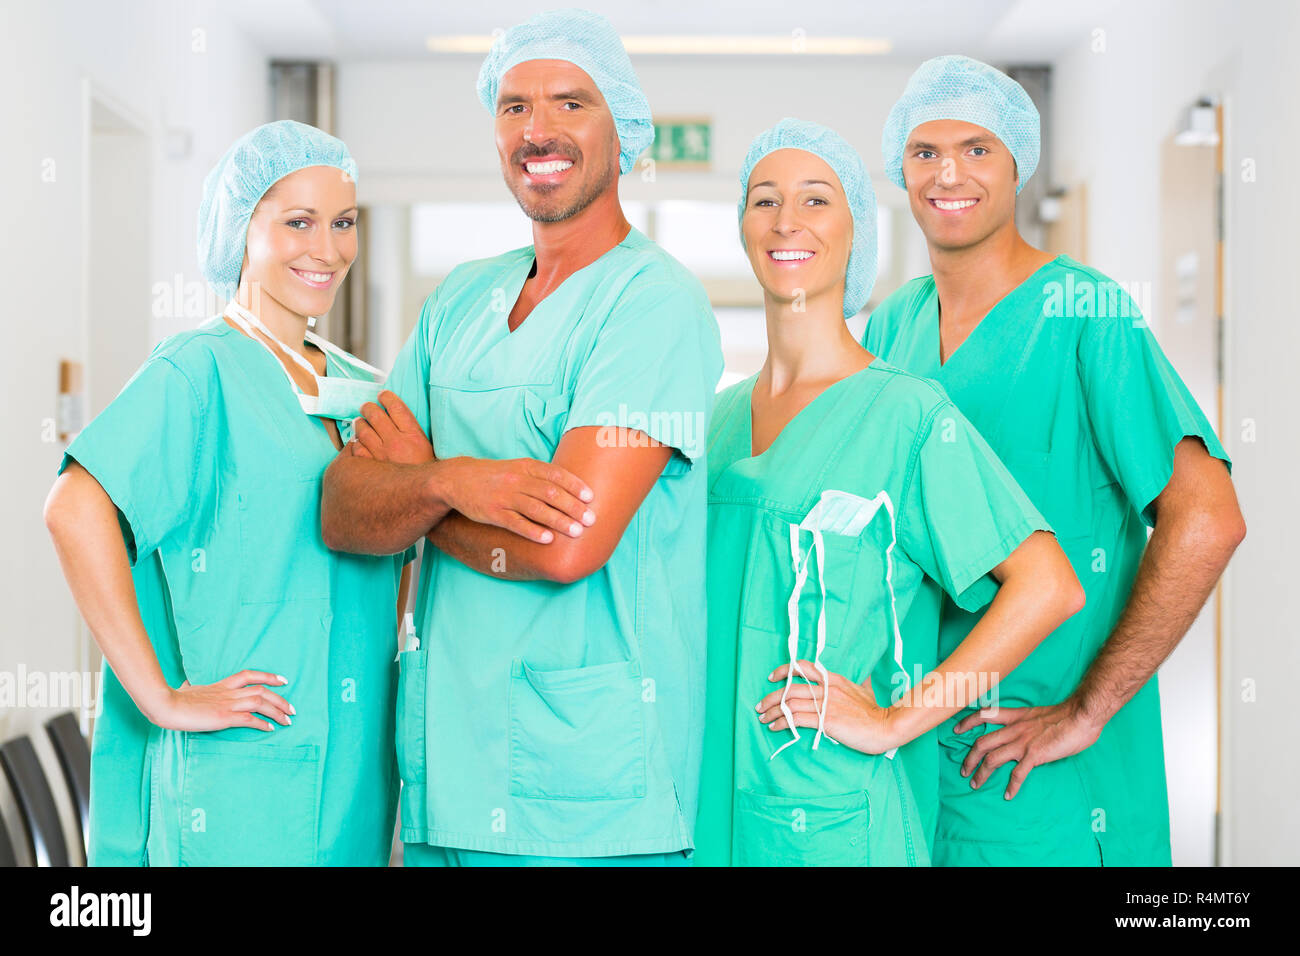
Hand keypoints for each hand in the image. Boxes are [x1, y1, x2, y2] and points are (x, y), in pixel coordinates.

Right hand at [151, 670, 293, 732]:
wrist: (166, 705)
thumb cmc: (173, 699)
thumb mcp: (187, 690)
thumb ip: (192, 687)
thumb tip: (187, 684)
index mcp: (221, 685)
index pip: (250, 675)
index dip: (268, 676)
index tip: (283, 680)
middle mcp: (228, 692)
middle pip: (262, 691)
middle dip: (280, 699)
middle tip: (293, 709)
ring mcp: (227, 704)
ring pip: (260, 703)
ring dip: (277, 711)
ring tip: (288, 720)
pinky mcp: (224, 717)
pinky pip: (249, 719)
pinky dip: (262, 723)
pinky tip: (269, 729)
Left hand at [352, 390, 434, 463]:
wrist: (423, 494)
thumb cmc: (425, 471)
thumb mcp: (426, 446)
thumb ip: (411, 430)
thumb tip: (393, 415)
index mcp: (413, 435)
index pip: (396, 407)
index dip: (387, 397)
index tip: (383, 395)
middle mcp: (396, 442)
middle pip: (376, 415)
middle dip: (368, 407)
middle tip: (366, 407)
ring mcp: (381, 455)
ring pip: (362, 430)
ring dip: (359, 423)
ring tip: (360, 422)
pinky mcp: (371, 467)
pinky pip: (356, 448)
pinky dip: (356, 443)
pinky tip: (359, 442)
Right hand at [437, 456, 595, 543]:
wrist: (457, 479)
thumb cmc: (496, 476)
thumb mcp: (518, 467)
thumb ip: (541, 476)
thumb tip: (572, 489)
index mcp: (526, 467)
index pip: (555, 474)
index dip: (574, 486)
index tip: (591, 497)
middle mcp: (517, 480)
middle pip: (550, 493)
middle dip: (573, 507)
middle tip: (591, 520)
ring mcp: (504, 497)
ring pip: (536, 509)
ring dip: (559, 521)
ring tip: (576, 532)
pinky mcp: (493, 513)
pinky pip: (516, 523)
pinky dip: (533, 531)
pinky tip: (548, 539)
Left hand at [756, 660, 899, 755]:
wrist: (886, 726)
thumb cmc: (876, 711)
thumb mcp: (866, 690)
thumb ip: (860, 684)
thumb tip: (866, 678)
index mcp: (834, 679)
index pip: (803, 667)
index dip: (784, 670)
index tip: (772, 677)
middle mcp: (827, 689)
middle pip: (790, 689)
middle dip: (771, 697)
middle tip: (760, 706)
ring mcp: (826, 704)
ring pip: (790, 704)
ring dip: (773, 712)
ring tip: (764, 718)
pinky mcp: (826, 721)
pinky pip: (797, 719)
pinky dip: (783, 723)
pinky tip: (776, 727)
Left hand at [954, 697, 1104, 797]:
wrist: (1081, 716)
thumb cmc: (1066, 715)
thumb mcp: (1038, 714)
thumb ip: (1027, 723)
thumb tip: (1023, 733)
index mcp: (1016, 716)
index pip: (984, 714)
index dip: (967, 722)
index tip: (956, 730)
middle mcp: (1014, 729)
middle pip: (982, 742)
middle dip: (969, 758)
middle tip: (963, 770)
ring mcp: (1023, 742)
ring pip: (992, 759)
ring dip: (981, 773)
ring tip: (975, 784)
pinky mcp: (1034, 755)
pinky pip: (1018, 774)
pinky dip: (1011, 786)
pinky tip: (1009, 795)